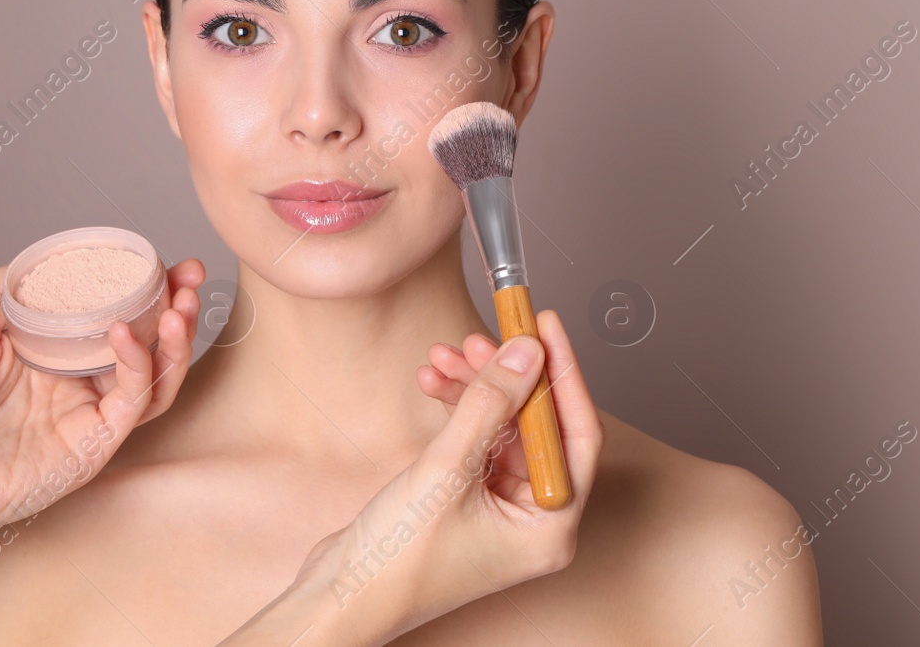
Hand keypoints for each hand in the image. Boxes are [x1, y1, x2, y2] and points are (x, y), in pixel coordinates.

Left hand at [0, 259, 204, 546]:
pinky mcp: (94, 444)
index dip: (145, 290)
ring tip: (180, 306)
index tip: (167, 264)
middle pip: (148, 345)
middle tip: (191, 279)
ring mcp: (88, 415)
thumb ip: (7, 290)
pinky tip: (125, 333)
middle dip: (177, 309)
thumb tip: (35, 263)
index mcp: (52, 355)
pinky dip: (136, 364)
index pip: (116, 316)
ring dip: (174, 340)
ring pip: (155, 377)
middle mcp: (77, 384)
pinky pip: (132, 401)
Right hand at [297, 309, 603, 637]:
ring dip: (477, 387)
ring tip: (445, 356)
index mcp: (550, 528)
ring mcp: (501, 509)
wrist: (342, 595)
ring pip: (504, 426)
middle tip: (481, 337)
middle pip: (538, 425)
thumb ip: (491, 405)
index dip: (563, 374)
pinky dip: (459, 408)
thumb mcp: (447, 471)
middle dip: (508, 377)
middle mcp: (533, 520)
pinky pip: (477, 439)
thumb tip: (527, 354)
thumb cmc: (398, 563)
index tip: (545, 325)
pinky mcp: (469, 499)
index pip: (577, 434)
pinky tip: (434, 384)